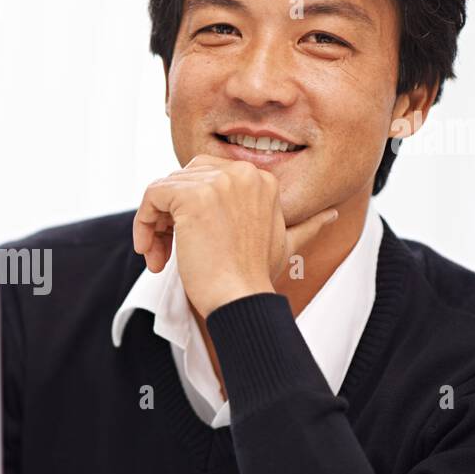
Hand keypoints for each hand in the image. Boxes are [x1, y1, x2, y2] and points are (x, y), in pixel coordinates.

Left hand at [132, 154, 338, 316]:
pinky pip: (151, 196)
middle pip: (184, 178)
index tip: (188, 242)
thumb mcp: (286, 245)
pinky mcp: (191, 195)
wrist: (242, 299)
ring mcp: (217, 181)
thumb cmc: (256, 278)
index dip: (190, 209)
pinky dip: (142, 223)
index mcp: (261, 179)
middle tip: (166, 248)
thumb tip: (332, 216)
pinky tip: (152, 254)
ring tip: (159, 257)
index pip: (207, 176)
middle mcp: (241, 173)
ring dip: (154, 224)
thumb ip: (307, 226)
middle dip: (169, 213)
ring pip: (164, 188)